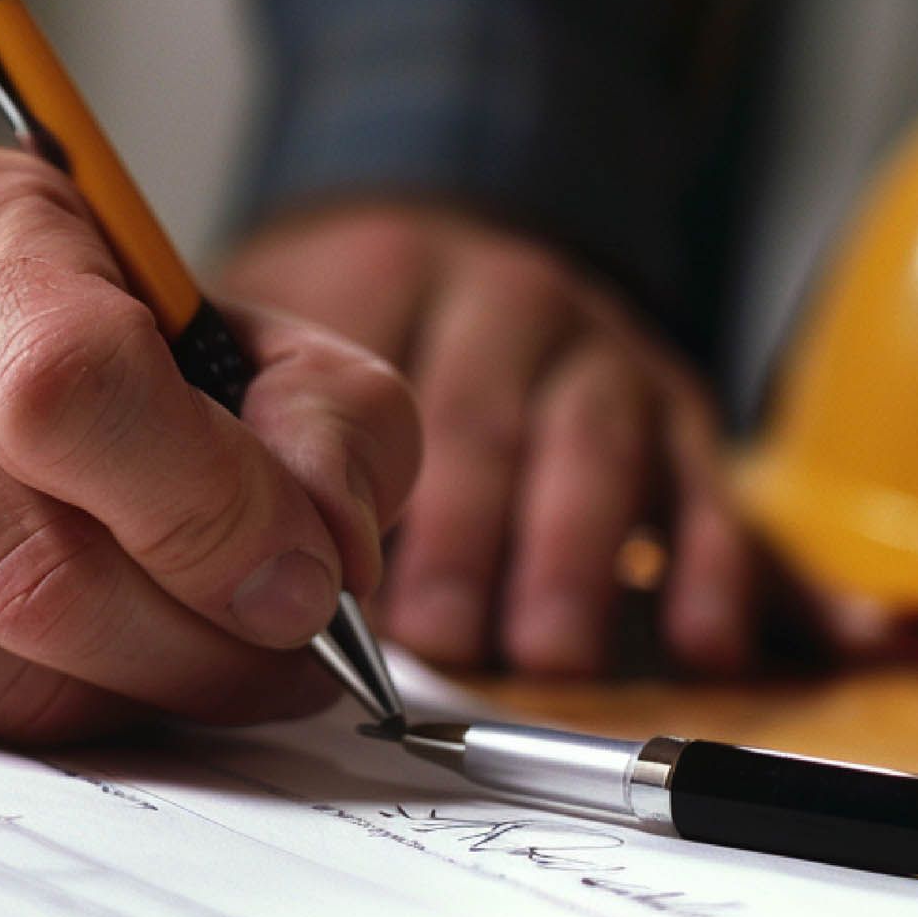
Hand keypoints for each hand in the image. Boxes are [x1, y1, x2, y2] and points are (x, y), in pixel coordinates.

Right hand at [0, 149, 417, 738]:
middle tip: (292, 646)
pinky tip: (78, 657)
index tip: (307, 578)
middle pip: (53, 578)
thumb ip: (306, 399)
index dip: (216, 511)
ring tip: (200, 648)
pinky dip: (54, 713)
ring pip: (12, 683)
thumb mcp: (159, 293)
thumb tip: (341, 556)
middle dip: (212, 642)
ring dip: (148, 692)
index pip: (73, 389)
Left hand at [220, 203, 754, 675]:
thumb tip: (195, 544)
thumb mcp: (274, 335)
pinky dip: (722, 568)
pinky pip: (709, 489)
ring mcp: (606, 350)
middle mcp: (514, 299)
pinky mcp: (680, 411)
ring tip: (546, 652)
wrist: (464, 264)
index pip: (379, 378)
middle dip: (465, 534)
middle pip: (490, 418)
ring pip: (599, 449)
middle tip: (442, 633)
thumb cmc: (350, 334)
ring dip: (572, 558)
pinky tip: (707, 640)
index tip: (346, 573)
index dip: (366, 483)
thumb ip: (248, 422)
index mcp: (395, 272)